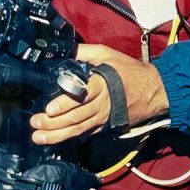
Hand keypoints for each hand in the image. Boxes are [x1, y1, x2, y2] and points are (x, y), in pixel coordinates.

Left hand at [30, 44, 168, 144]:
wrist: (155, 90)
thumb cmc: (130, 71)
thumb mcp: (108, 54)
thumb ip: (86, 52)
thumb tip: (66, 49)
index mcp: (101, 85)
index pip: (80, 97)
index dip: (64, 104)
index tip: (49, 109)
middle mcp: (101, 105)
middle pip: (75, 117)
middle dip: (53, 123)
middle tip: (34, 124)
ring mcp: (103, 119)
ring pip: (78, 130)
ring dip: (57, 135)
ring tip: (39, 137)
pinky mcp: (106, 127)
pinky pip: (86, 133)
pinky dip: (71, 137)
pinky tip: (57, 139)